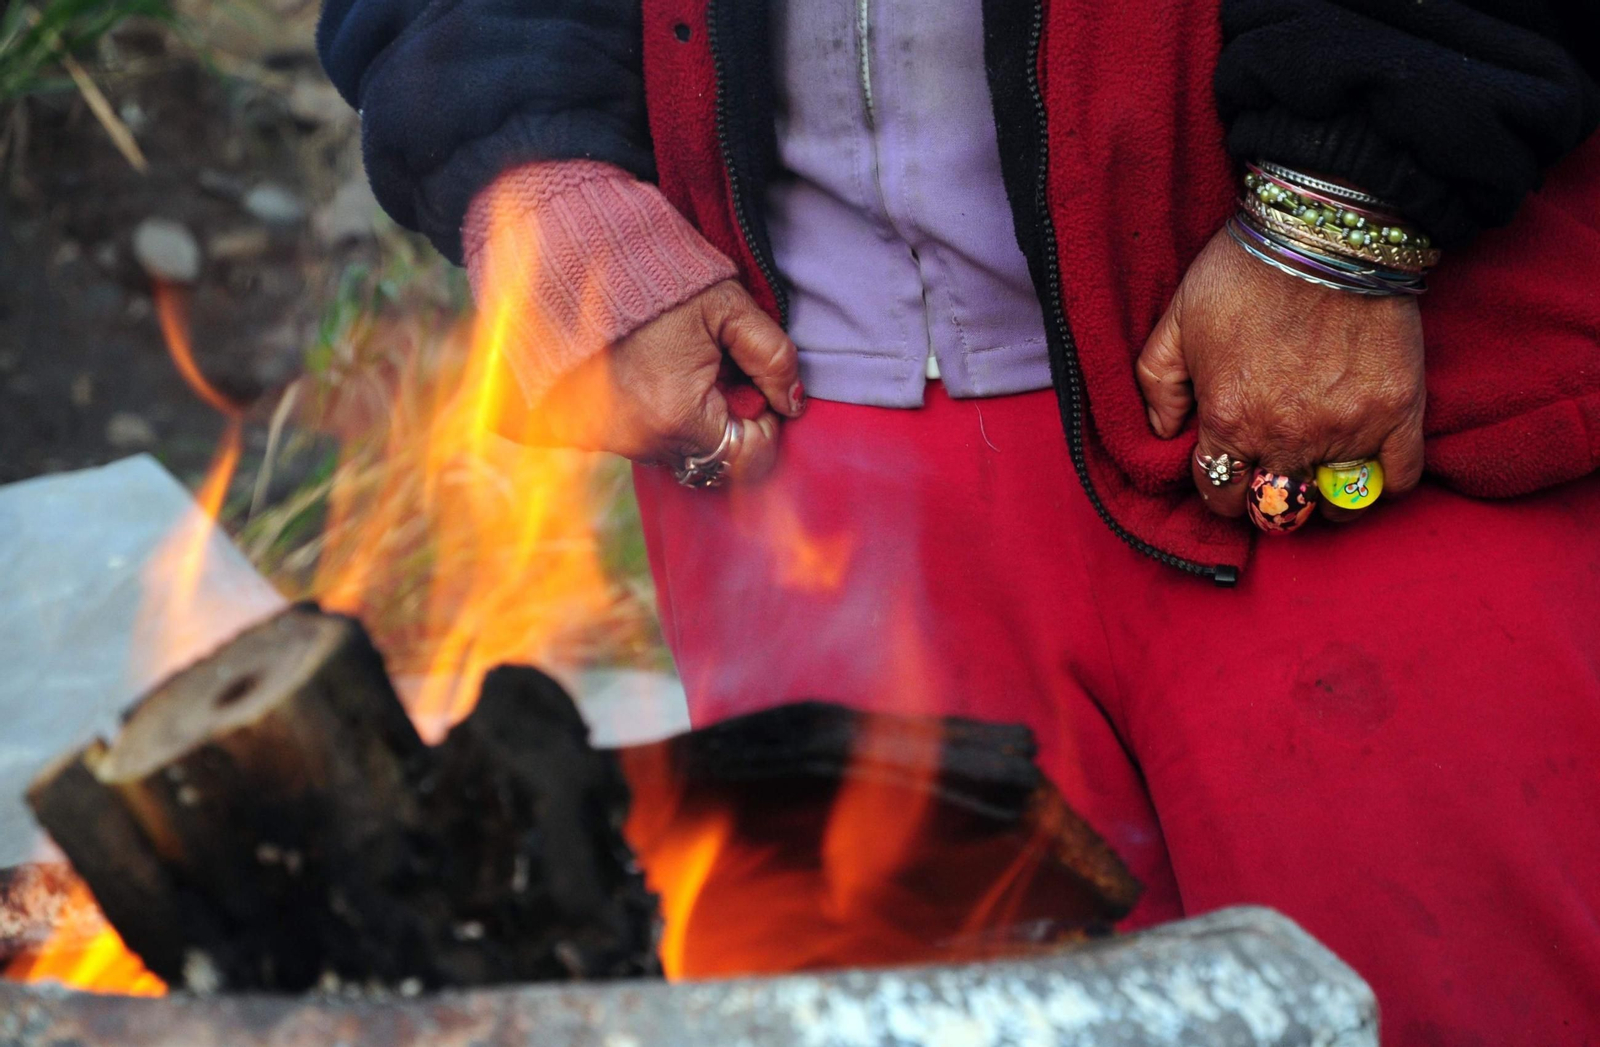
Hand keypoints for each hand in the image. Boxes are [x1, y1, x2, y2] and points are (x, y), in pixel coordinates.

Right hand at [513, 280, 802, 482]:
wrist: (583, 267)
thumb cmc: (661, 284)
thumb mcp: (729, 309)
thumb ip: (774, 357)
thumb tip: (793, 402)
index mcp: (679, 416)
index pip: (749, 457)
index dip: (767, 424)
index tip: (756, 386)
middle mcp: (645, 442)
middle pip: (716, 460)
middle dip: (732, 424)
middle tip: (722, 374)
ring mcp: (618, 442)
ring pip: (684, 454)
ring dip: (699, 424)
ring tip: (685, 371)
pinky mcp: (598, 434)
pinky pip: (651, 443)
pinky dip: (666, 420)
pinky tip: (660, 379)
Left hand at [1136, 226, 1425, 522]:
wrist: (1324, 230)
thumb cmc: (1243, 270)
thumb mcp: (1176, 319)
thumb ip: (1157, 381)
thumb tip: (1162, 430)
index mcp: (1228, 421)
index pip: (1217, 491)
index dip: (1218, 486)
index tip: (1227, 470)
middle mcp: (1284, 437)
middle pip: (1272, 508)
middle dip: (1264, 499)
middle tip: (1268, 478)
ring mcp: (1345, 429)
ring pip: (1332, 503)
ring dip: (1321, 498)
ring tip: (1315, 479)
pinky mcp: (1398, 413)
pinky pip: (1395, 479)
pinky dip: (1380, 485)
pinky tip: (1363, 472)